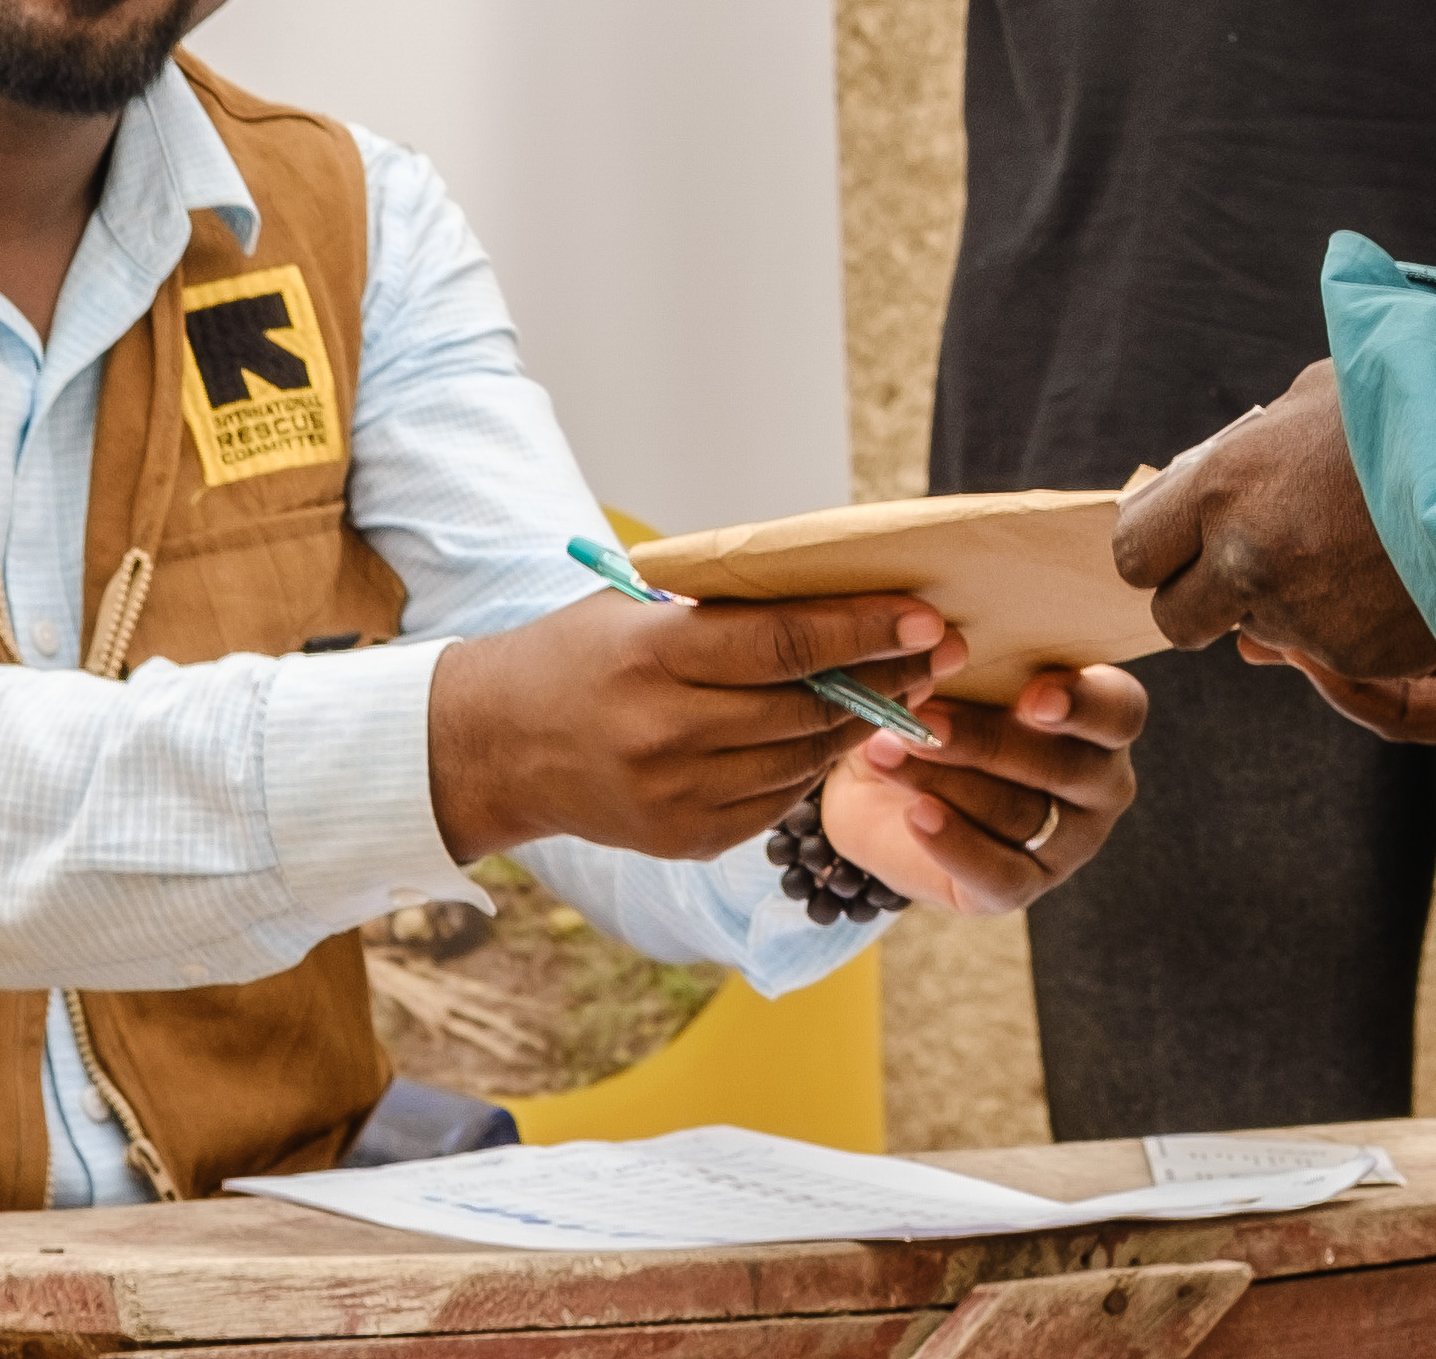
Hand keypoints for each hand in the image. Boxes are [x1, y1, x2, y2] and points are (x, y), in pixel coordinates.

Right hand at [424, 588, 952, 864]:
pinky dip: (811, 767)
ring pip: (802, 760)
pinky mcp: (684, 841)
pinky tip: (835, 736)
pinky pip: (776, 802)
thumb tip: (841, 595)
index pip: (786, 644)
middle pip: (808, 708)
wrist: (496, 744)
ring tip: (901, 690)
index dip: (864, 630)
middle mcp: (665, 732)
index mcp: (655, 657)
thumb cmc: (579, 653)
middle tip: (940, 653)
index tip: (924, 617)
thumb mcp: (640, 609)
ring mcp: (675, 796)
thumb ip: (728, 609)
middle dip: (885, 680)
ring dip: (859, 726)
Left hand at [817, 660, 1152, 909]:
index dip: (1084, 703)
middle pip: (1062, 766)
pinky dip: (953, 843)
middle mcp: (1099, 781)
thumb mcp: (952, 671)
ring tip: (886, 752)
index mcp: (1102, 713)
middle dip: (986, 742)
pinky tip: (916, 814)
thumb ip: (960, 664)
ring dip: (947, 781)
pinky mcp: (1023, 885)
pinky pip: (998, 874)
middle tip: (923, 720)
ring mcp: (1068, 841)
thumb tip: (934, 658)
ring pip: (1019, 814)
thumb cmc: (940, 702)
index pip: (1120, 710)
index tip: (1035, 699)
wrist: (884, 775)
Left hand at [1114, 361, 1435, 746]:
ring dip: (1273, 605)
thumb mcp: (1320, 389)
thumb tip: (1207, 470)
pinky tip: (1377, 574)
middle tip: (1244, 559)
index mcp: (1224, 484)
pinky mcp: (1351, 656)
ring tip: (1334, 550)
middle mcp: (1247, 559)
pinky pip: (1317, 649)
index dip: (1157, 545)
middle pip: (1174, 618)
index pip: (1132, 550)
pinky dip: (1335, 622)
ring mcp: (1300, 616)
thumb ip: (1251, 438)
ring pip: (1249, 634)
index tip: (1185, 533)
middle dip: (1201, 594)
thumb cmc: (1411, 405)